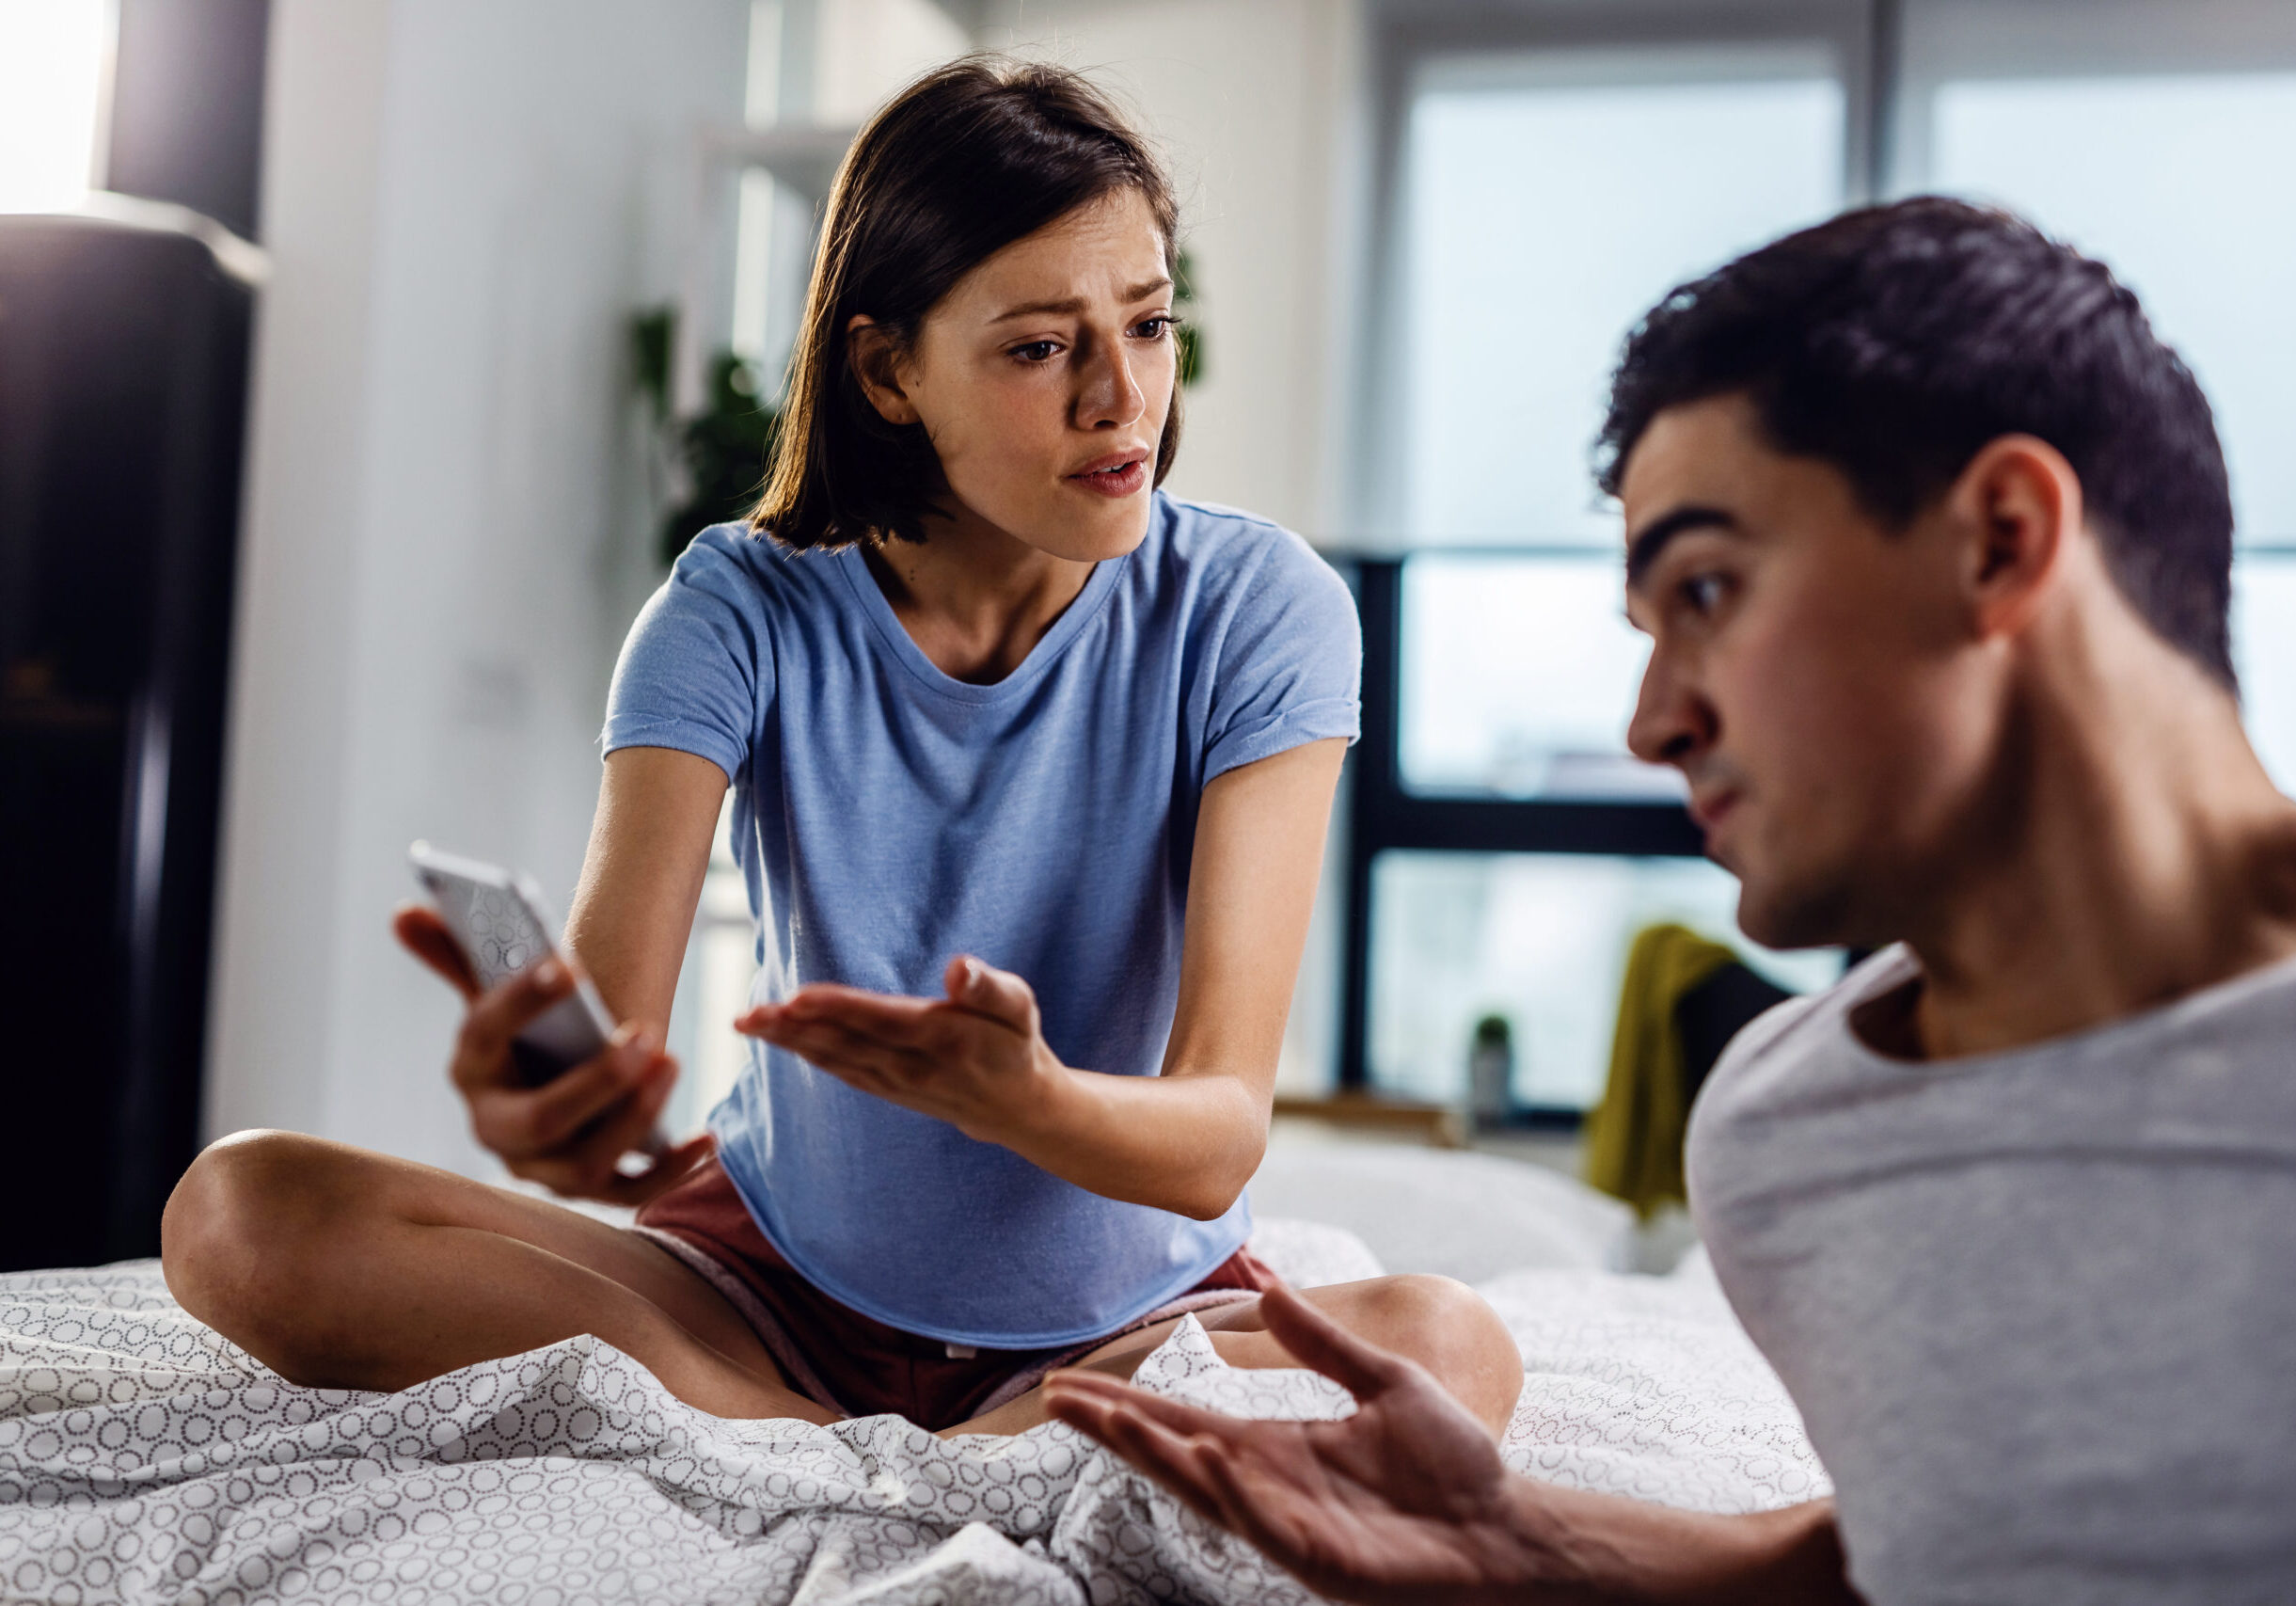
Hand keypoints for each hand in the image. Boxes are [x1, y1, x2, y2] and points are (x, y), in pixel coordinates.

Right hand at [394, 905, 713, 1203]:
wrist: (552, 1076)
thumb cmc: (528, 1028)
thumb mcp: (492, 988)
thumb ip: (457, 951)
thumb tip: (405, 912)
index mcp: (470, 1069)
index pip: (484, 1034)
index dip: (521, 999)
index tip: (569, 962)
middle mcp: (497, 1130)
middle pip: (541, 1119)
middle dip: (595, 1081)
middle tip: (645, 1034)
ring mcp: (544, 1169)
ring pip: (588, 1161)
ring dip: (635, 1116)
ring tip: (672, 1061)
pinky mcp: (594, 1186)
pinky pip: (633, 1192)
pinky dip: (671, 1171)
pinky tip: (708, 1139)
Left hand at [735, 955, 1061, 1143]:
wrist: (1016, 1106)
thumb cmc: (1016, 1042)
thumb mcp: (1019, 1008)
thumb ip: (988, 987)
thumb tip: (958, 966)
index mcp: (943, 1039)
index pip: (880, 1021)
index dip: (838, 1009)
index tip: (797, 998)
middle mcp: (911, 1066)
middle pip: (844, 1044)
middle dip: (793, 1030)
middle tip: (747, 1015)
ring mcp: (894, 1083)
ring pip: (833, 1060)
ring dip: (788, 1042)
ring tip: (746, 1023)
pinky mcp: (885, 1089)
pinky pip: (839, 1071)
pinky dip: (805, 1055)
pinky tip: (776, 1039)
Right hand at [1045, 1282, 1544, 1605]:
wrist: (1508, 1528)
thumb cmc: (1452, 1466)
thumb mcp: (1382, 1381)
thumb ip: (1322, 1342)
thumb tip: (1271, 1286)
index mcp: (1275, 1447)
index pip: (1183, 1420)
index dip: (1126, 1404)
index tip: (1068, 1383)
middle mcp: (1268, 1488)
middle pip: (1173, 1454)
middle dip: (1115, 1428)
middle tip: (1056, 1398)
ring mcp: (1291, 1526)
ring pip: (1207, 1491)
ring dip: (1158, 1456)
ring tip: (1111, 1419)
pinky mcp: (1324, 1560)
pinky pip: (1267, 1524)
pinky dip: (1235, 1492)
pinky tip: (1208, 1457)